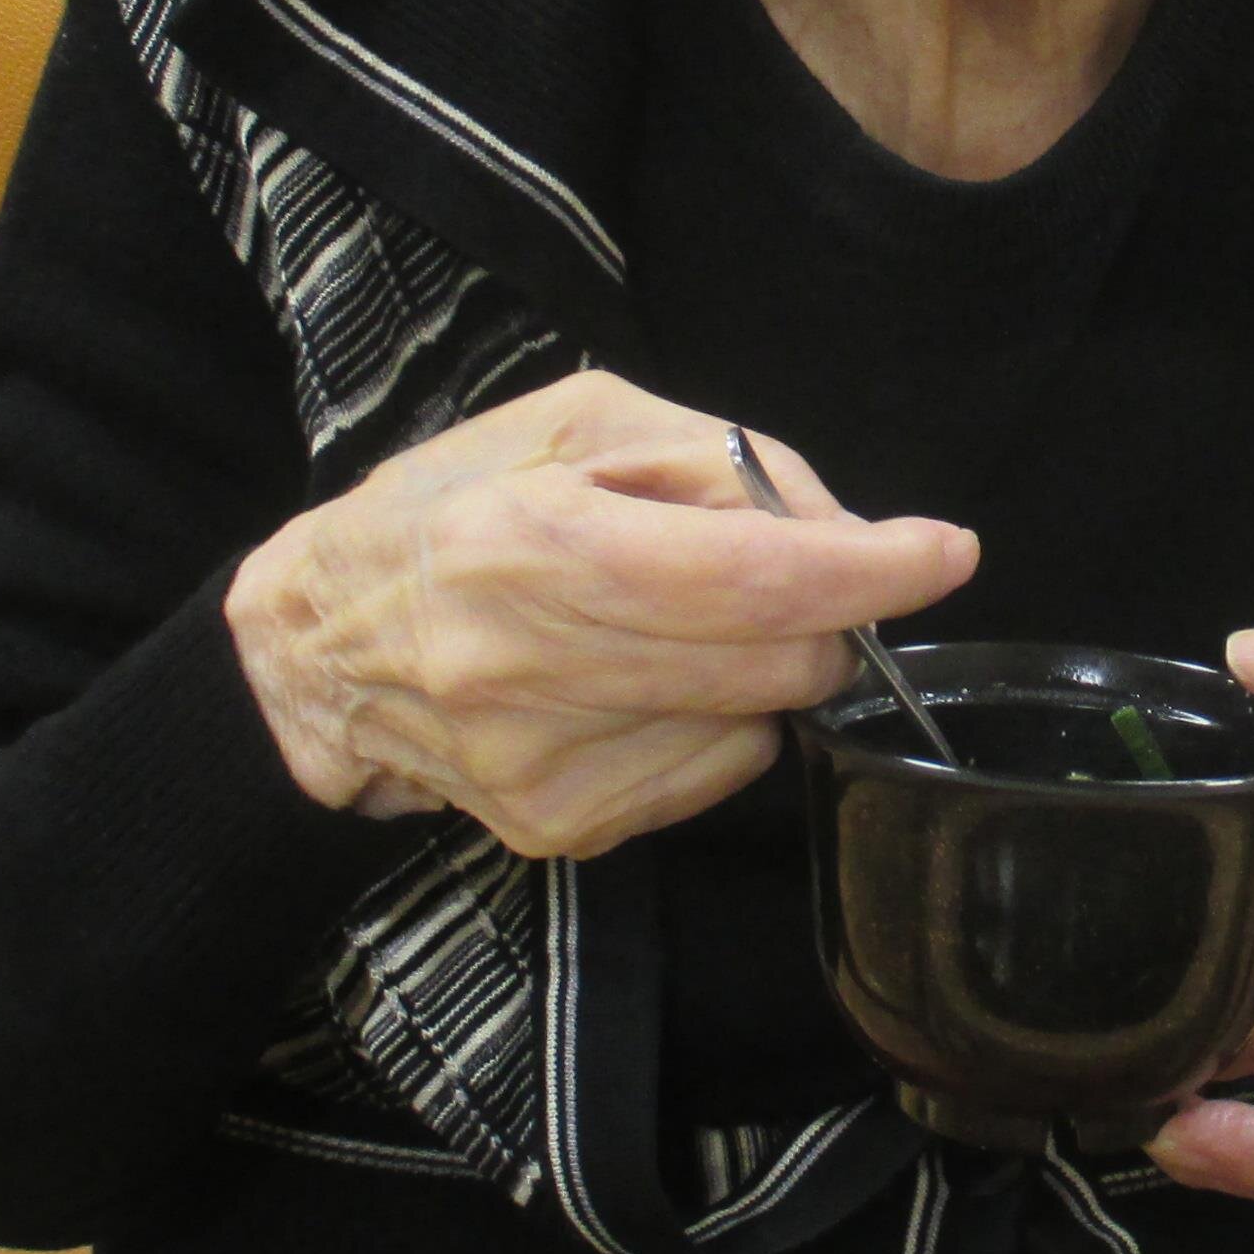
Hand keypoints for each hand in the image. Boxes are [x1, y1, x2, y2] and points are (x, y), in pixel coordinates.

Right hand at [221, 369, 974, 862]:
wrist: (312, 648)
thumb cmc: (451, 506)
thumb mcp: (574, 425)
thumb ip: (719, 462)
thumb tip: (841, 535)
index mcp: (522, 542)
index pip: (744, 578)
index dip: (866, 570)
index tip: (941, 552)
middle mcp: (524, 667)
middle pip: (772, 661)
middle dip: (817, 612)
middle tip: (780, 573)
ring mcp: (540, 765)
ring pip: (756, 722)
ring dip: (754, 667)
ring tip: (663, 624)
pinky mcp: (557, 828)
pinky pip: (715, 776)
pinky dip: (713, 723)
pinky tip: (633, 685)